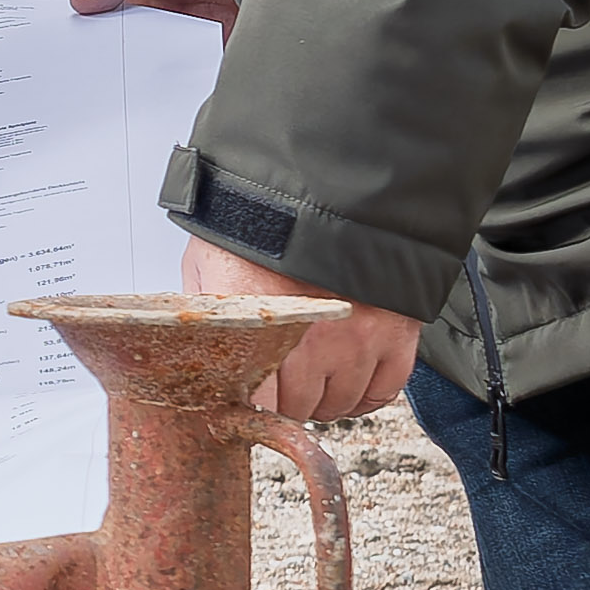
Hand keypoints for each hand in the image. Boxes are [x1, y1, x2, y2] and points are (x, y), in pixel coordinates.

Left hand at [183, 232, 420, 424]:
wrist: (331, 179)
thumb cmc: (261, 215)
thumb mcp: (209, 264)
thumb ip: (208, 312)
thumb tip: (192, 345)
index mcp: (263, 325)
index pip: (260, 405)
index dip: (253, 408)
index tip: (250, 400)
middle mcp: (313, 340)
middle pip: (302, 409)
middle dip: (289, 399)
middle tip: (282, 380)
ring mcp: (359, 339)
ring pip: (341, 404)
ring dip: (327, 396)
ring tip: (316, 370)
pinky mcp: (397, 332)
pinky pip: (385, 389)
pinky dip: (368, 392)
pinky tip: (351, 376)